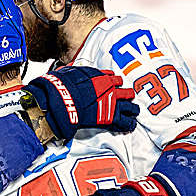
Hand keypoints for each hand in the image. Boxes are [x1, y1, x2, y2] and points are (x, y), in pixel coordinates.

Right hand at [24, 66, 138, 140]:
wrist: (60, 101)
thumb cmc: (60, 87)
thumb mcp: (66, 73)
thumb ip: (72, 73)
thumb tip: (67, 70)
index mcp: (99, 77)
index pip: (112, 78)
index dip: (114, 82)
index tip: (115, 84)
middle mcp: (108, 88)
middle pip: (124, 90)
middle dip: (126, 94)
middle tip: (128, 97)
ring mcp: (111, 103)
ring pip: (130, 105)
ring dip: (132, 108)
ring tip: (135, 111)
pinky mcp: (110, 118)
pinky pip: (125, 121)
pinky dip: (129, 124)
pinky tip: (131, 125)